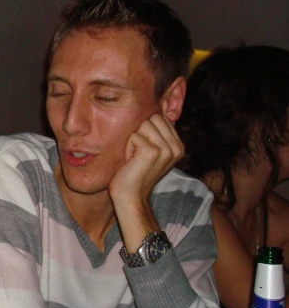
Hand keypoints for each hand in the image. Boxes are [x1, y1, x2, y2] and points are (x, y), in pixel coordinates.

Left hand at [109, 114, 183, 250]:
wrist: (130, 197)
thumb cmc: (136, 173)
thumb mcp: (152, 151)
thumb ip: (157, 134)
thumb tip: (156, 110)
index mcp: (178, 146)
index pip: (161, 118)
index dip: (147, 131)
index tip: (144, 151)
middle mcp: (176, 147)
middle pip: (153, 118)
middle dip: (140, 133)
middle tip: (138, 154)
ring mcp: (166, 149)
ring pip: (144, 125)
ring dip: (133, 140)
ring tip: (135, 157)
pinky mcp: (152, 152)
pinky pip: (134, 136)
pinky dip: (128, 147)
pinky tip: (131, 161)